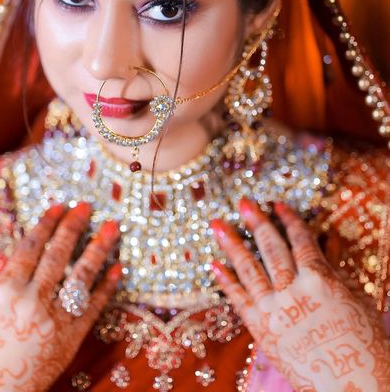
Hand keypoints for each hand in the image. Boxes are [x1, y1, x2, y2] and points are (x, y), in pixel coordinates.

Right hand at [0, 202, 120, 391]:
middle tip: (88, 206)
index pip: (30, 247)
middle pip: (58, 255)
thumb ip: (1, 285)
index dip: (46, 224)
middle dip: (73, 227)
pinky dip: (107, 287)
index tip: (60, 206)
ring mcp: (54, 319)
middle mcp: (32, 300)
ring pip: (81, 276)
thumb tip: (12, 262)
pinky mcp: (70, 337)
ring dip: (98, 249)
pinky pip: (93, 307)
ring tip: (111, 228)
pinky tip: (119, 268)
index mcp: (6, 291)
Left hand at [210, 200, 389, 391]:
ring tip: (217, 224)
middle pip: (271, 248)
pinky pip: (239, 300)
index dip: (288, 220)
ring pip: (248, 269)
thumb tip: (324, 238)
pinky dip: (226, 281)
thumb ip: (333, 265)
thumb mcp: (354, 297)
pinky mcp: (261, 329)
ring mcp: (273, 309)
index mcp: (319, 279)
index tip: (276, 204)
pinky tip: (214, 264)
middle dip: (256, 222)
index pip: (300, 241)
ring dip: (231, 244)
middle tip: (243, 202)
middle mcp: (293, 290)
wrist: (353, 385)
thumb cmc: (362, 341)